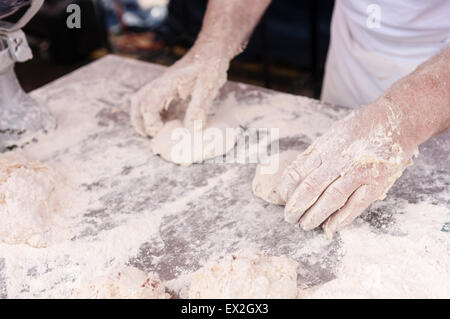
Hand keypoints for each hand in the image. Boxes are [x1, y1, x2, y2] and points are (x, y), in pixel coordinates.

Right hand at [130, 48, 229, 136]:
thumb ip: (198, 109)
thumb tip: (190, 130)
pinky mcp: (169, 87)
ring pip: (142, 100)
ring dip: (143, 117)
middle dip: (140, 122)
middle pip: (138, 103)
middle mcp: (161, 83)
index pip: (148, 105)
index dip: (151, 122)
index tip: (162, 132)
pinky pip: (154, 100)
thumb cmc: (211, 65)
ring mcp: (164, 84)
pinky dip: (154, 113)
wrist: (213, 48)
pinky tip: (165, 123)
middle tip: (151, 136)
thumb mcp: (208, 88)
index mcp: (167, 83)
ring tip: (153, 131)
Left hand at [278, 101, 418, 235]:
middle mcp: (339, 160)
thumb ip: (316, 154)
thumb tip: (295, 175)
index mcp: (325, 147)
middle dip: (296, 207)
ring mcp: (358, 172)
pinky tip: (331, 227)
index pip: (297, 172)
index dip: (286, 189)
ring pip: (331, 199)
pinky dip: (342, 218)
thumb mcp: (333, 134)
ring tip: (305, 225)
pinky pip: (356, 205)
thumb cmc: (361, 127)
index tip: (282, 198)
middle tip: (290, 218)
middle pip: (310, 188)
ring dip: (315, 216)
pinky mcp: (376, 183)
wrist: (396, 120)